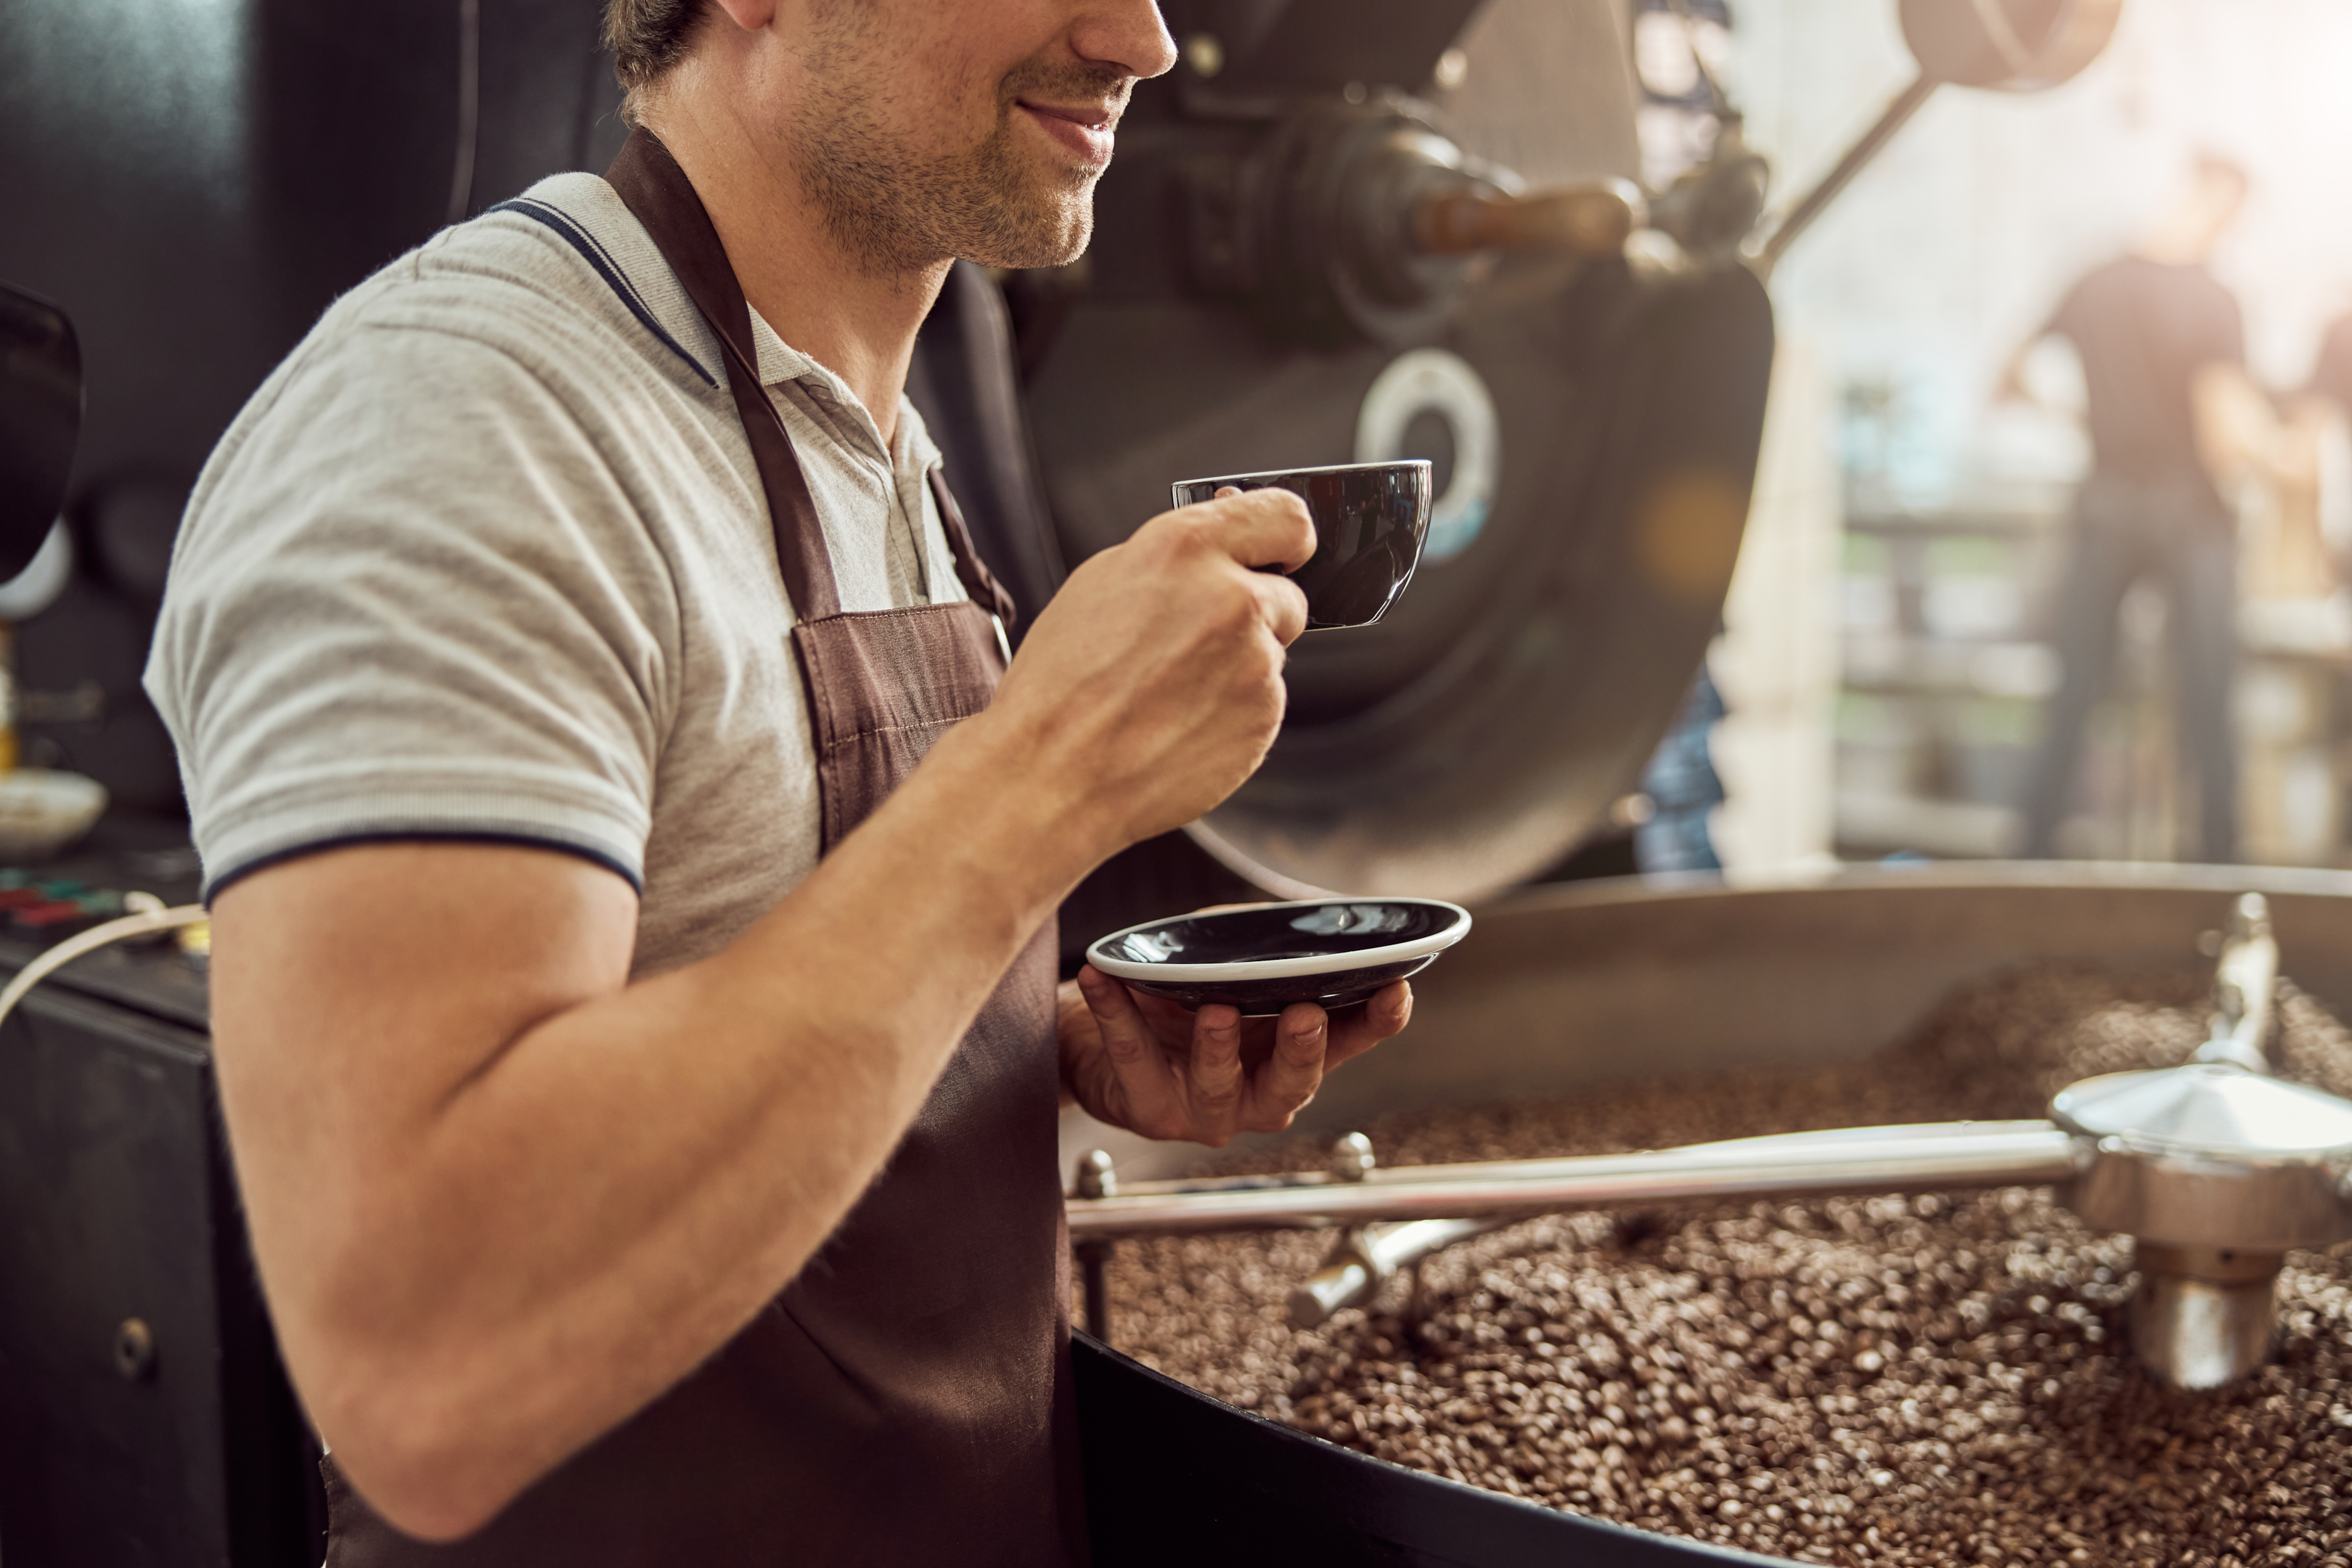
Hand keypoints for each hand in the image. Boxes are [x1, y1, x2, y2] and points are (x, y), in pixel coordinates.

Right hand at [977, 486, 1313, 858]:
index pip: (1286, 517)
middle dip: (1253, 614)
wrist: (1052, 774)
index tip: (1281, 553)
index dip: (1285, 540)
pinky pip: (1262, 705)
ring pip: (1270, 655)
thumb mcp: (1102, 584)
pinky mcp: (1263, 719)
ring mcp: (1254, 662)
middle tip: (1192, 644)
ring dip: (1237, 668)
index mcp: (1185, 549)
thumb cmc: (1062, 685)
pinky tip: (1179, 722)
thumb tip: (1227, 540)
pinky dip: (1233, 713)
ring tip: (1169, 692)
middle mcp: (1230, 598)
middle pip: (1285, 595)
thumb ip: (1179, 557)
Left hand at [1059, 967, 1411, 1146]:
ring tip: (1215, 1011)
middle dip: (1302, 1050)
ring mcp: (1204, 1110)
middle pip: (1293, 1083)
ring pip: (1219, 1086)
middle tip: (1305, 1013)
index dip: (1376, 1021)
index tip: (1398, 989)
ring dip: (1218, 1048)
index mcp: (1288, 1055)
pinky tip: (1104, 975)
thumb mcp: (1227, 967)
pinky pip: (1132, 1056)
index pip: (1347, 1041)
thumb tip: (1315, 907)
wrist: (1092, 1036)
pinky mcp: (1147, 1110)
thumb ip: (1265, 945)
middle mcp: (1257, 1092)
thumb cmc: (1175, 998)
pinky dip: (1116, 1013)